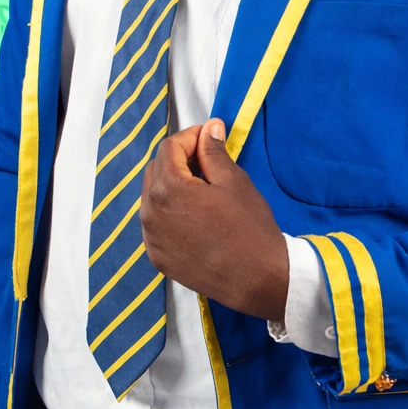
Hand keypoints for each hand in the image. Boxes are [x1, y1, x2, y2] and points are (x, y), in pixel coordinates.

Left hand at [141, 118, 288, 319]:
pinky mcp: (157, 257)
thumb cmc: (249, 227)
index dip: (190, 136)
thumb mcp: (234, 181)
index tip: (209, 137)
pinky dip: (168, 211)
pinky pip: (155, 223)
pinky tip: (193, 215)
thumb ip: (213, 152)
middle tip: (206, 161)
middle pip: (156, 170)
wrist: (258, 280)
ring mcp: (151, 238)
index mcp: (167, 189)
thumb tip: (208, 128)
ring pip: (152, 197)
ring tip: (201, 188)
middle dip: (178, 159)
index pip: (168, 148)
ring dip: (171, 185)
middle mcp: (149, 212)